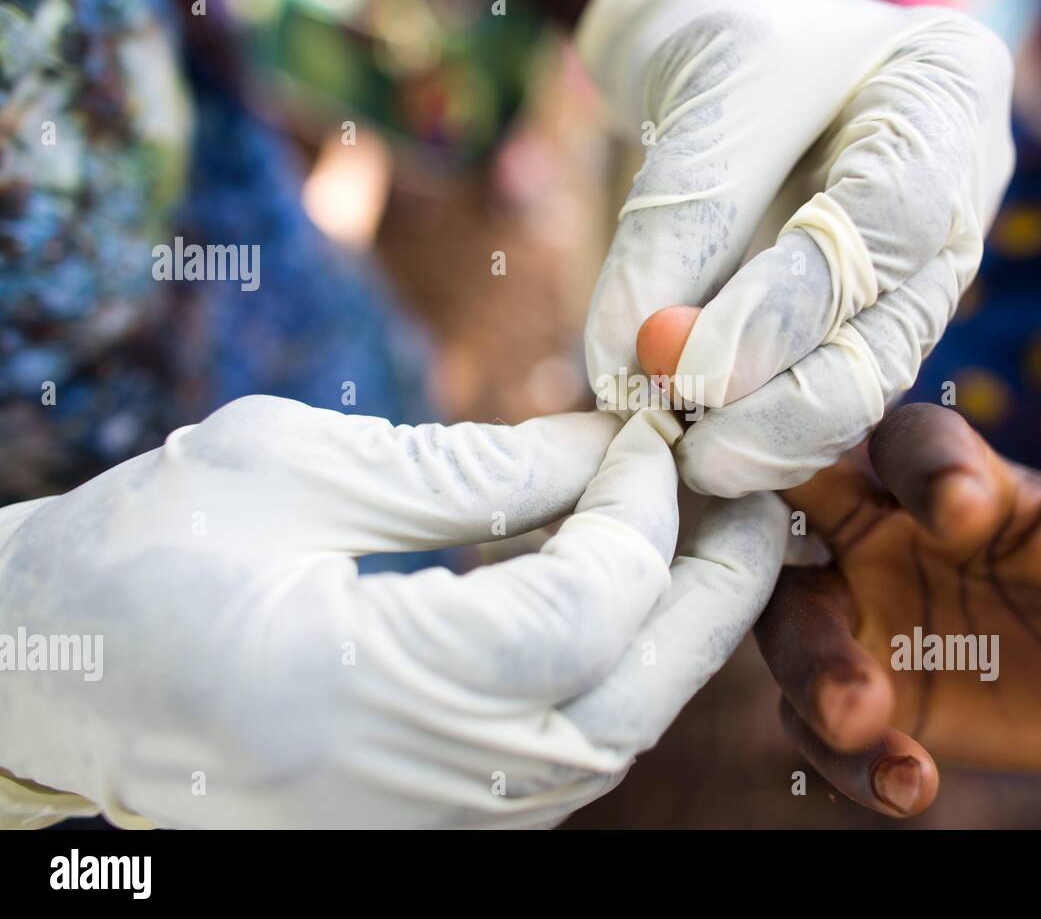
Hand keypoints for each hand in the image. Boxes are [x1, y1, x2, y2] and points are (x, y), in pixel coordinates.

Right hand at [0, 398, 786, 827]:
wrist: (44, 686)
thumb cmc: (135, 565)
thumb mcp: (293, 476)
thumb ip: (470, 474)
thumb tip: (598, 449)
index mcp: (368, 692)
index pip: (584, 607)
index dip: (638, 510)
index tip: (648, 434)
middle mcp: (418, 788)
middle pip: (633, 699)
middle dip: (712, 589)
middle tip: (752, 493)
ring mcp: (428, 824)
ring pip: (611, 738)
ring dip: (673, 632)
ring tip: (701, 533)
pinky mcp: (427, 822)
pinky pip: (558, 754)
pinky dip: (608, 670)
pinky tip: (618, 592)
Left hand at [578, 0, 1014, 496]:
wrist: (744, 55)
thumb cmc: (730, 46)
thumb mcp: (703, 94)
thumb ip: (676, 221)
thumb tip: (627, 357)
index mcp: (947, 92)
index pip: (890, 219)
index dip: (790, 308)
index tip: (689, 372)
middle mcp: (960, 196)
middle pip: (896, 335)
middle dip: (783, 412)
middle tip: (685, 450)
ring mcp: (926, 271)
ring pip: (867, 384)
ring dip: (768, 438)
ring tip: (678, 455)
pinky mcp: (877, 323)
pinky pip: (829, 394)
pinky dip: (761, 432)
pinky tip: (697, 447)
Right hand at [753, 367, 1040, 816]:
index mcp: (938, 470)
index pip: (903, 441)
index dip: (926, 470)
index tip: (966, 516)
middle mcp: (869, 530)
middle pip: (790, 512)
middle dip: (785, 539)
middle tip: (822, 574)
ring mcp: (852, 614)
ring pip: (788, 624)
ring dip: (815, 668)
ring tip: (863, 717)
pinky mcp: (852, 695)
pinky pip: (816, 724)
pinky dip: (849, 759)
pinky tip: (909, 785)